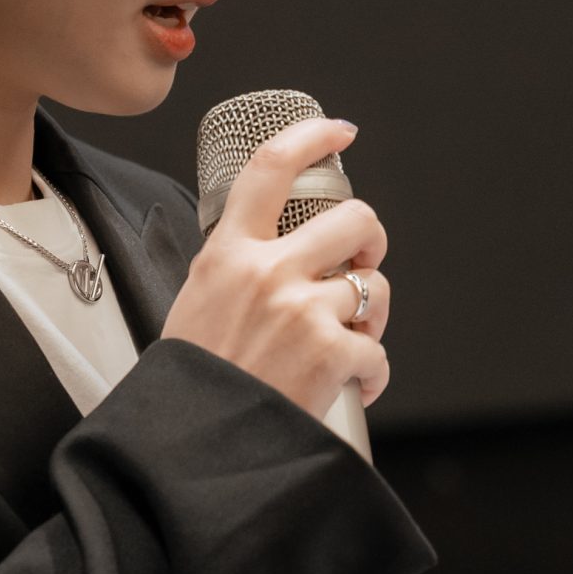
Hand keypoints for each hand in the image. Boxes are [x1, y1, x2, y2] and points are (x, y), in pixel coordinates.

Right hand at [162, 117, 391, 416]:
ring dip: (371, 315)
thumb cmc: (194, 379)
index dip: (312, 137)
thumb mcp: (196, 300)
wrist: (195, 441)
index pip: (270, 168)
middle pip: (354, 218)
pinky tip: (351, 384)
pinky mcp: (332, 352)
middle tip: (360, 261)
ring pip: (373, 286)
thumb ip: (236, 267)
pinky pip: (378, 350)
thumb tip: (278, 251)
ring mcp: (302, 310)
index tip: (338, 132)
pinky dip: (371, 373)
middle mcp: (267, 272)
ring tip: (347, 340)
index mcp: (228, 253)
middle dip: (370, 240)